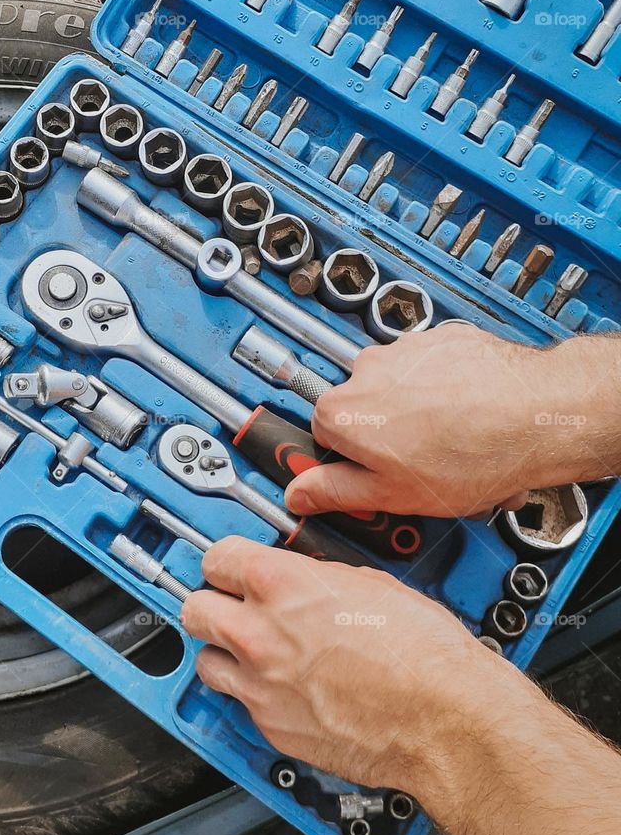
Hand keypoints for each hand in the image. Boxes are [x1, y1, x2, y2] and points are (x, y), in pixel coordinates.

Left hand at [182, 536, 497, 797]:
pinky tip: (284, 690)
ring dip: (224, 654)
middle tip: (229, 607)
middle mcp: (259, 632)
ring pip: (205, 661)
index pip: (215, 558)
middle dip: (211, 604)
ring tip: (250, 654)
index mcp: (282, 583)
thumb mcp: (370, 583)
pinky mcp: (271, 727)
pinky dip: (254, 696)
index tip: (230, 568)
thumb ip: (318, 578)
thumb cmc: (424, 654)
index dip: (225, 563)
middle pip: (193, 608)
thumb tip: (306, 580)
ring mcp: (260, 684)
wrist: (446, 720)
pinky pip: (241, 704)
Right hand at [287, 325, 604, 519]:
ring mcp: (404, 350)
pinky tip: (469, 418)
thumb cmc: (472, 455)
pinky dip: (446, 391)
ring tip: (453, 445)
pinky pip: (431, 369)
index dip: (353, 461)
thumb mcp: (392, 494)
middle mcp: (366, 371)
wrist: (536, 415)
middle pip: (363, 410)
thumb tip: (298, 493)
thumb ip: (336, 491)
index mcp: (343, 412)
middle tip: (423, 466)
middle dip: (388, 437)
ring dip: (419, 414)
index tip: (374, 473)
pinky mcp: (441, 339)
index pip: (324, 437)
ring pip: (399, 389)